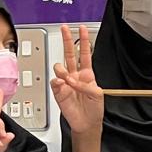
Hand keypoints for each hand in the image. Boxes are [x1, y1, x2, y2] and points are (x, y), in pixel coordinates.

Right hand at [51, 24, 103, 138]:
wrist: (86, 123)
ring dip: (63, 70)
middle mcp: (75, 76)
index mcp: (87, 74)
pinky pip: (54, 81)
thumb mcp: (97, 94)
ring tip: (68, 79)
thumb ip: (86, 84)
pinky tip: (63, 85)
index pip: (85, 54)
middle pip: (70, 54)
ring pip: (59, 66)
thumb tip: (71, 80)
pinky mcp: (58, 90)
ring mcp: (66, 82)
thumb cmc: (94, 109)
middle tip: (64, 29)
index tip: (82, 29)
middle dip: (67, 40)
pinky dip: (58, 81)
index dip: (84, 41)